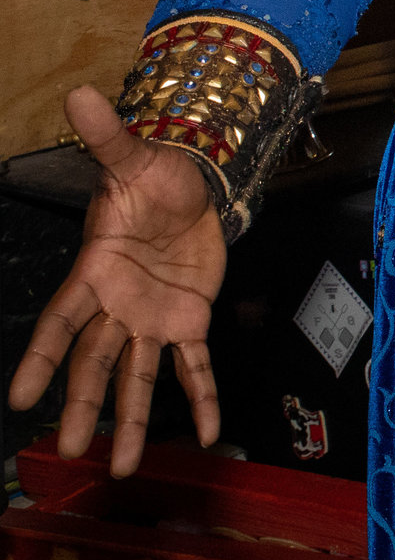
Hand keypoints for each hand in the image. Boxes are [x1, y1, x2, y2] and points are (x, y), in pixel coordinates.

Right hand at [8, 85, 225, 475]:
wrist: (196, 187)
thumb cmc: (154, 177)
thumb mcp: (134, 156)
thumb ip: (107, 137)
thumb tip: (79, 93)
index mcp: (97, 272)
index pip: (63, 321)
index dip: (43, 359)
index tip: (20, 398)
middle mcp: (118, 305)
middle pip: (96, 363)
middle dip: (85, 406)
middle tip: (70, 451)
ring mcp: (151, 319)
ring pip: (139, 376)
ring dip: (132, 420)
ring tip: (121, 466)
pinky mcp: (188, 322)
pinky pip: (194, 367)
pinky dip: (203, 398)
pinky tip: (209, 432)